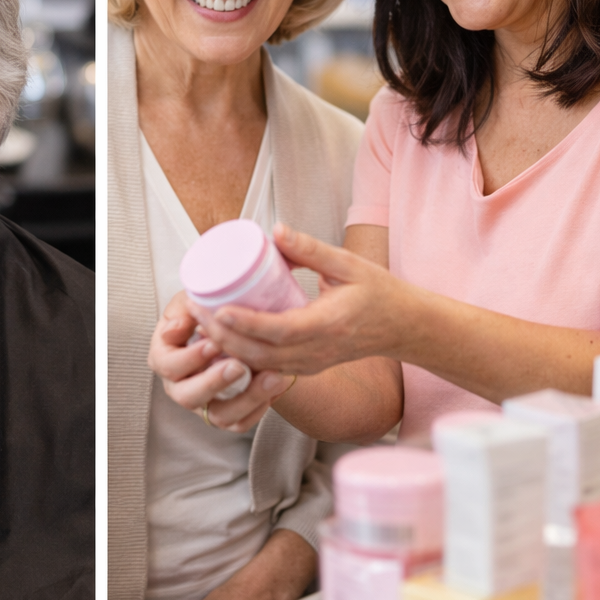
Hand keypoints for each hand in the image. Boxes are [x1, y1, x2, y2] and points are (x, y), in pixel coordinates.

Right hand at [148, 292, 294, 432]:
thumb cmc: (206, 314)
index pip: (167, 365)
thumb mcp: (190, 303)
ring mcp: (203, 403)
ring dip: (246, 398)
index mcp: (164, 358)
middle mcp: (179, 386)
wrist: (232, 329)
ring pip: (219, 416)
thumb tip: (179, 325)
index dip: (189, 357)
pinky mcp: (226, 415)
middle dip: (213, 382)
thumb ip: (184, 309)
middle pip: (187, 396)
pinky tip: (276, 385)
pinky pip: (241, 422)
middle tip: (238, 365)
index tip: (213, 342)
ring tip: (272, 376)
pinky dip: (259, 407)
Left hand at [195, 223, 418, 375]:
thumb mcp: (349, 264)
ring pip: (260, 365)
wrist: (405, 327)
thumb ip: (311, 249)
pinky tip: (221, 341)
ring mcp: (312, 364)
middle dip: (222, 336)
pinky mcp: (307, 368)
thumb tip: (275, 230)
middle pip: (260, 353)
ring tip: (200, 323)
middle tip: (194, 310)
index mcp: (328, 325)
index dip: (245, 323)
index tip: (217, 309)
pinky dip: (242, 358)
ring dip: (227, 349)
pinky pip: (268, 369)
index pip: (279, 330)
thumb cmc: (379, 293)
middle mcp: (317, 351)